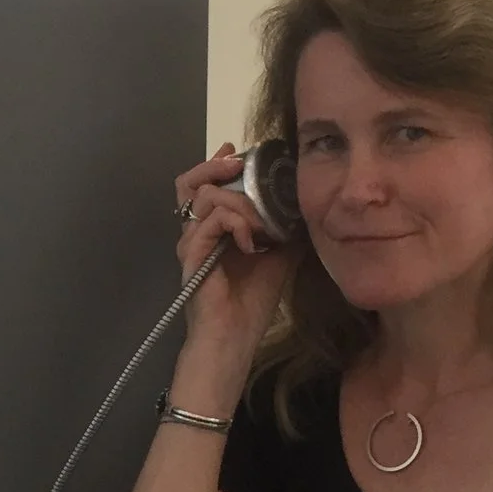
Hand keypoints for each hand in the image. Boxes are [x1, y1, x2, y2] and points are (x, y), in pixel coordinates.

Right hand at [173, 143, 294, 374]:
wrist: (234, 339)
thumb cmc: (252, 303)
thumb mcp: (278, 257)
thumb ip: (283, 230)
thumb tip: (302, 207)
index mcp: (213, 230)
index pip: (206, 186)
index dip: (218, 164)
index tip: (238, 152)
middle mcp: (197, 232)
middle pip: (190, 183)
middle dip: (214, 166)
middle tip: (236, 163)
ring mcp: (192, 243)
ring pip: (204, 196)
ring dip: (238, 200)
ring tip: (259, 221)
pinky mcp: (192, 255)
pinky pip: (211, 221)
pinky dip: (236, 223)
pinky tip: (252, 242)